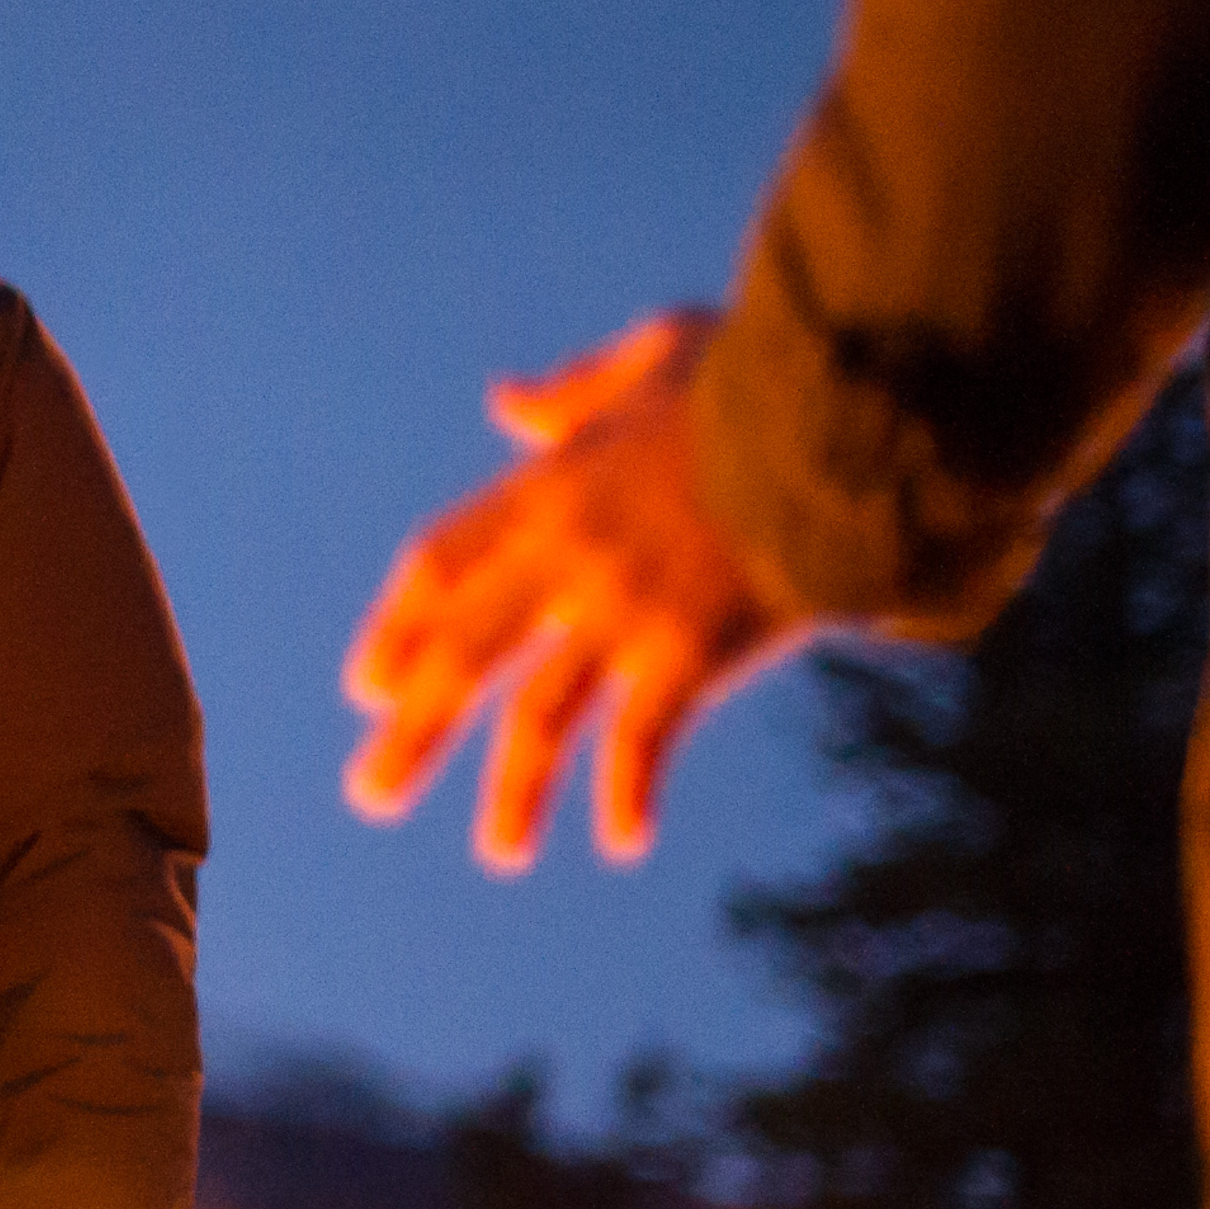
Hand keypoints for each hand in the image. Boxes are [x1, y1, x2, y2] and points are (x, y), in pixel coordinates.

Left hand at [342, 310, 815, 869]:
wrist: (839, 414)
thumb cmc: (756, 375)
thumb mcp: (651, 356)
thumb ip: (574, 391)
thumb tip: (506, 400)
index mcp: (545, 488)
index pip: (440, 568)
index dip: (400, 629)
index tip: (370, 685)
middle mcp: (563, 557)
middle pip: (463, 657)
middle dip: (416, 731)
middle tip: (370, 794)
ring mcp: (620, 610)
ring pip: (543, 716)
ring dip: (516, 790)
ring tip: (500, 853)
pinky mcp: (689, 650)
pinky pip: (644, 738)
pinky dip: (629, 791)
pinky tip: (623, 841)